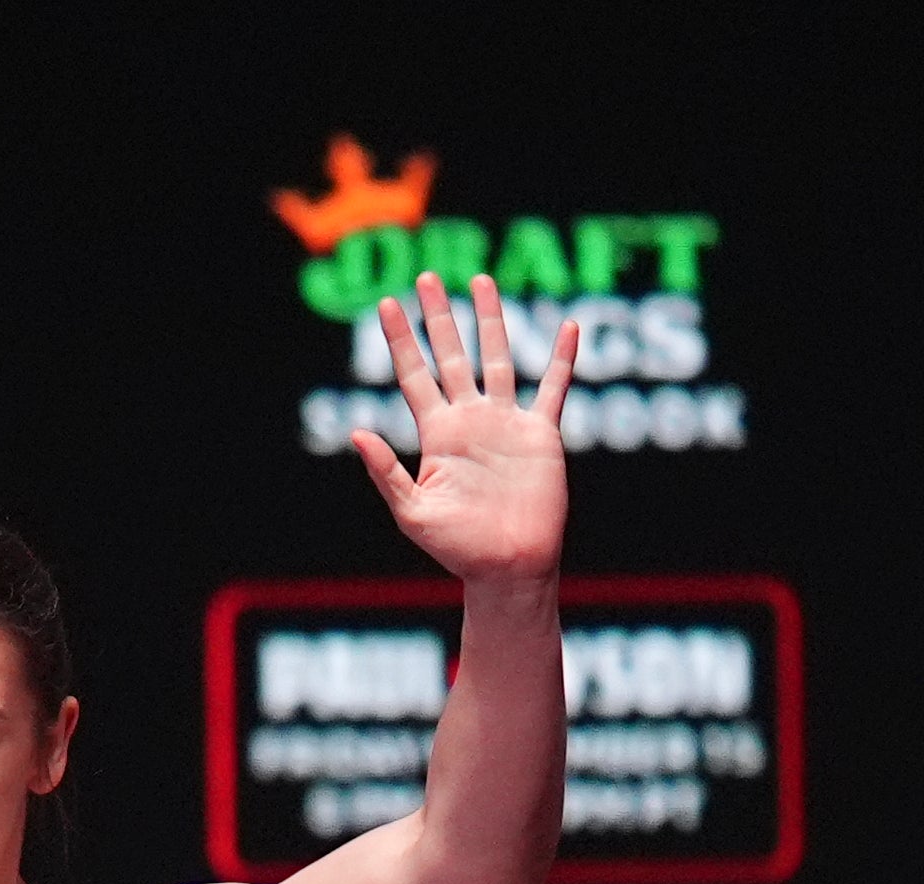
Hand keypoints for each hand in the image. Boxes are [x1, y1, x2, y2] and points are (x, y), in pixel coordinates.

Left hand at [353, 271, 573, 585]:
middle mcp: (469, 420)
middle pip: (451, 356)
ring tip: (481, 281)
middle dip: (440, 318)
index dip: (401, 340)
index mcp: (437, 434)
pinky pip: (554, 389)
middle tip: (428, 278)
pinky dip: (562, 359)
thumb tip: (356, 433)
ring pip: (498, 359)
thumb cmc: (457, 547)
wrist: (508, 565)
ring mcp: (506, 423)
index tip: (387, 305)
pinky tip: (568, 328)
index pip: (414, 375)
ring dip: (491, 321)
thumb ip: (386, 472)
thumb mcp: (412, 512)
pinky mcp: (541, 434)